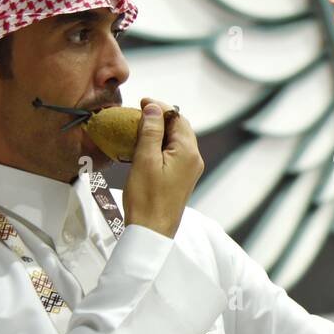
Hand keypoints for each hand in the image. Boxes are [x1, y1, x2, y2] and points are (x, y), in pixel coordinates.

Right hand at [122, 98, 203, 237]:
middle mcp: (194, 159)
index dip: (160, 107)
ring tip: (139, 128)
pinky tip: (146, 147)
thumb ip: (151, 131)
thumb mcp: (145, 160)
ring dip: (160, 131)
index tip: (141, 102)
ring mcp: (189, 170)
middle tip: (139, 113)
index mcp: (188, 152)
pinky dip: (161, 145)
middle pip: (180, 128)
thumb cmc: (147, 199)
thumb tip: (154, 108)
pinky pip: (174, 153)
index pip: (178, 118)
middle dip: (161, 118)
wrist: (152, 231)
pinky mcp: (182, 178)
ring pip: (177, 140)